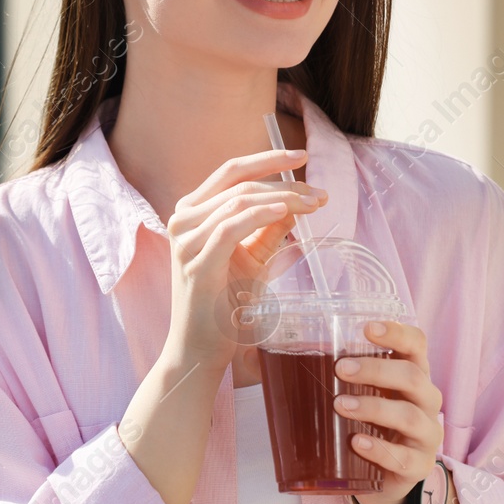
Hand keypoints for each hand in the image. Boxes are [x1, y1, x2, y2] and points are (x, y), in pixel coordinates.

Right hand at [164, 149, 327, 373]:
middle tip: (320, 195)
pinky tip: (286, 213)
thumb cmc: (224, 302)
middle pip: (238, 183)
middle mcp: (182, 219)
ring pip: (238, 202)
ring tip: (313, 205)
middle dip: (284, 183)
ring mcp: (185, 241)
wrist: (200, 347)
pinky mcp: (196, 263)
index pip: (231, 171)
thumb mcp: (251, 257)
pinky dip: (260, 215)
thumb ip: (268, 229)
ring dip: (282, 199)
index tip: (303, 155)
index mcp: (192, 211)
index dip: (267, 158)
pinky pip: (230, 228)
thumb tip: (297, 204)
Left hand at [336, 320, 445, 503]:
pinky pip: (404, 457)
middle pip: (413, 376)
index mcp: (412, 375)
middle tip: (341, 369)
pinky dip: (379, 449)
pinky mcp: (419, 466)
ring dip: (374, 407)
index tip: (367, 329)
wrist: (382, 477)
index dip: (397, 333)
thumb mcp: (357, 394)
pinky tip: (357, 442)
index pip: (416, 345)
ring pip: (409, 416)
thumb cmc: (369, 424)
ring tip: (341, 405)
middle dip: (376, 370)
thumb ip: (329, 374)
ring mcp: (427, 434)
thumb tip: (266, 354)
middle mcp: (426, 400)